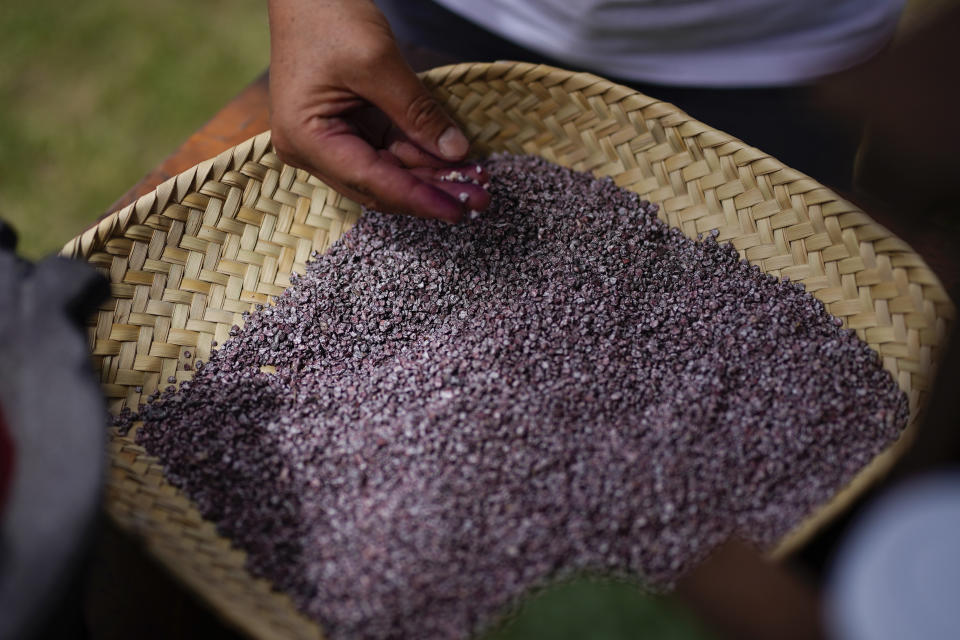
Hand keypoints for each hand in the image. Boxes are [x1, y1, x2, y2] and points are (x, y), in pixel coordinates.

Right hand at [267, 0, 489, 222]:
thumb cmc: (328, 16)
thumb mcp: (378, 62)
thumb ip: (417, 112)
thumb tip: (456, 152)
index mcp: (307, 138)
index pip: (371, 181)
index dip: (418, 198)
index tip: (458, 210)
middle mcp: (312, 149)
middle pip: (380, 185)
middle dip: (431, 192)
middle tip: (479, 199)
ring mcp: (329, 141)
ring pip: (388, 173)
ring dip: (431, 178)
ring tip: (476, 182)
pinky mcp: (348, 129)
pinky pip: (388, 152)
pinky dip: (421, 157)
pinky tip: (456, 162)